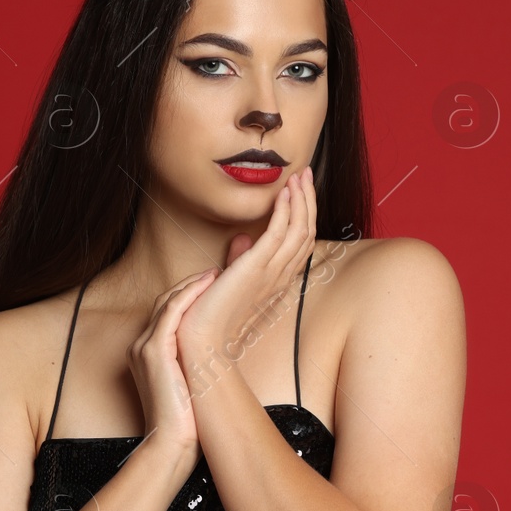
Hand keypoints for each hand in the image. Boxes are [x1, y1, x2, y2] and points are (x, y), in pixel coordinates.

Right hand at [126, 267, 216, 465]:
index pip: (166, 314)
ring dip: (192, 284)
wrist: (171, 444)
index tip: (212, 286)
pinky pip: (171, 311)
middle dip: (190, 285)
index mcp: (146, 354)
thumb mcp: (190, 384)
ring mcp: (144, 347)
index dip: (188, 297)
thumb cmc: (184, 422)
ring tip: (215, 273)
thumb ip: (195, 363)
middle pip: (164, 302)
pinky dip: (189, 294)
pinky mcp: (154, 350)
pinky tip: (207, 284)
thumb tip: (217, 354)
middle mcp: (140, 346)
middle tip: (215, 272)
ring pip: (168, 302)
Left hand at [177, 166, 316, 365]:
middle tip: (306, 173)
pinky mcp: (257, 268)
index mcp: (278, 279)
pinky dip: (286, 210)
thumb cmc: (211, 312)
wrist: (201, 338)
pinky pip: (281, 234)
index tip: (301, 188)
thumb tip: (241, 238)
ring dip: (302, 199)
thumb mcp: (230, 280)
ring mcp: (271, 273)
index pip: (303, 242)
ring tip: (298, 176)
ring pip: (301, 230)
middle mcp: (280, 276)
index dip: (306, 213)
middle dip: (309, 199)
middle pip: (308, 232)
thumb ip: (239, 259)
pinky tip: (284, 193)